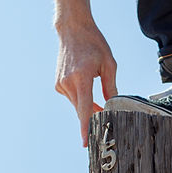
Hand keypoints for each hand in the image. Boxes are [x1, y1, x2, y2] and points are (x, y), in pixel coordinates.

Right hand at [54, 22, 117, 146]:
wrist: (72, 30)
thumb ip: (110, 87)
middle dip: (93, 114)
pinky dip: (80, 96)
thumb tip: (113, 105)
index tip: (85, 143)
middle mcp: (68, 83)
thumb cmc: (93, 44)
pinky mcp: (58, 84)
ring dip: (87, 104)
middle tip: (105, 113)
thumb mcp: (109, 64)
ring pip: (77, 105)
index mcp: (81, 78)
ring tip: (94, 85)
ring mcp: (60, 84)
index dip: (86, 127)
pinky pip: (72, 98)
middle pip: (82, 109)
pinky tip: (84, 79)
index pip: (84, 108)